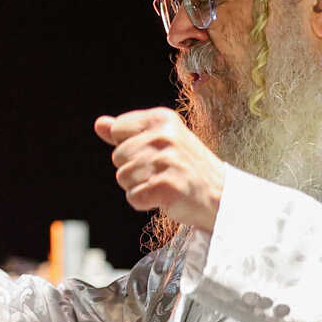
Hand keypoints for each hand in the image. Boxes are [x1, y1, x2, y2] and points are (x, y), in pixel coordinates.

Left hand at [95, 108, 225, 232]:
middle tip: (163, 172)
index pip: (117, 129)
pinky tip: (165, 197)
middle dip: (134, 169)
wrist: (222, 196)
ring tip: (165, 183)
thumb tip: (99, 124)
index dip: (129, 146)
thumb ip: (128, 131)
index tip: (154, 152)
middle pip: (117, 156)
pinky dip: (145, 202)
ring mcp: (166, 161)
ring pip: (122, 178)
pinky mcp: (166, 186)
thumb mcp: (162, 140)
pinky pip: (133, 197)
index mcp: (162, 119)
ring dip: (140, 186)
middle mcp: (164, 136)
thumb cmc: (188, 167)